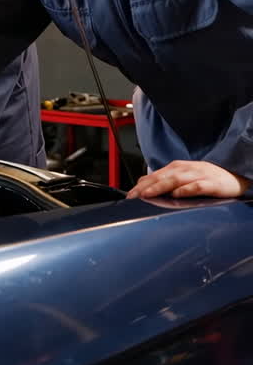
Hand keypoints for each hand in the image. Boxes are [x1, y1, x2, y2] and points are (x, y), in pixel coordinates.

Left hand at [127, 160, 250, 199]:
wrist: (234, 176)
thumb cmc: (207, 178)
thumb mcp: (184, 176)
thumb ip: (165, 180)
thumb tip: (143, 183)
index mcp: (178, 168)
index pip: (155, 175)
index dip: (141, 185)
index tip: (129, 195)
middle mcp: (186, 169)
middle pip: (162, 177)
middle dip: (146, 187)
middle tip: (133, 196)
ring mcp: (199, 175)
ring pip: (176, 180)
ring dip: (160, 187)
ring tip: (148, 194)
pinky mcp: (211, 184)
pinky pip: (197, 186)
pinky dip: (186, 190)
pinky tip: (177, 195)